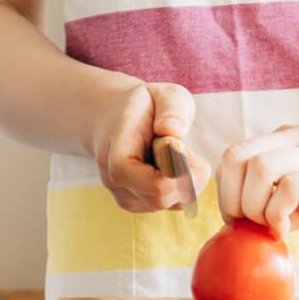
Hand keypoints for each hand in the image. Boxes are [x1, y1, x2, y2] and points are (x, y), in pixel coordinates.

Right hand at [85, 79, 202, 216]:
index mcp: (117, 152)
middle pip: (162, 198)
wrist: (112, 116)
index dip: (178, 173)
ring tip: (173, 154)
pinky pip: (168, 205)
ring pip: (168, 204)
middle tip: (182, 148)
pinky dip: (178, 188)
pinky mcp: (134, 204)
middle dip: (185, 177)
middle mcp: (114, 180)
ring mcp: (122, 195)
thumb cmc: (144, 105)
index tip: (181, 145)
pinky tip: (168, 167)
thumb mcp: (164, 94)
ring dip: (183, 182)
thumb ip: (172, 108)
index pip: (151, 184)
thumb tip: (174, 132)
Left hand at [215, 120, 298, 232]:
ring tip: (273, 227)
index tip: (240, 219)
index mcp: (290, 138)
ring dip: (254, 207)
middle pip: (236, 158)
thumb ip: (287, 201)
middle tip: (250, 226)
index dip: (225, 191)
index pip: (234, 154)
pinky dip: (278, 214)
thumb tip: (253, 230)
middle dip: (231, 200)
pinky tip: (290, 230)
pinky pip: (290, 187)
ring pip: (258, 169)